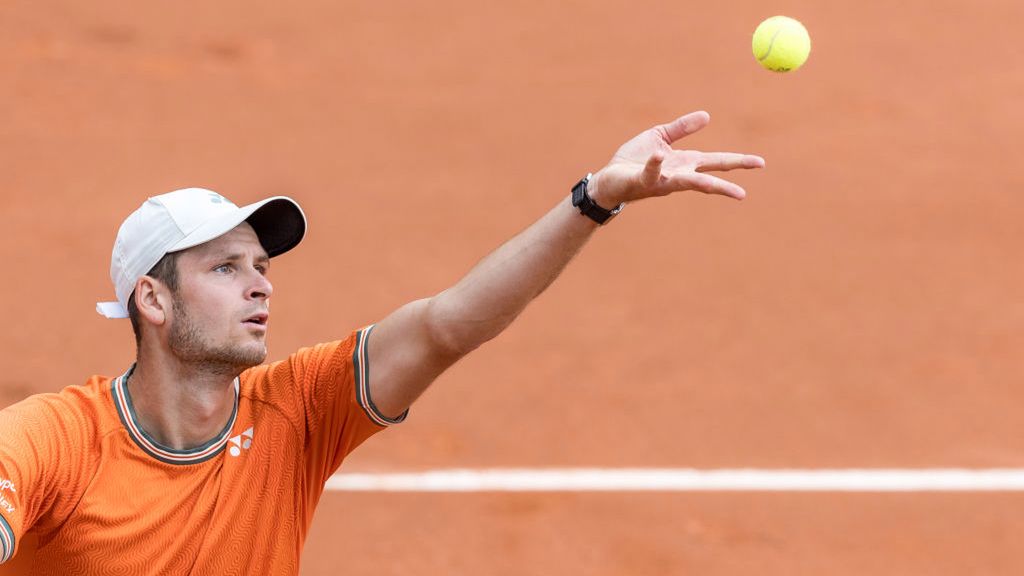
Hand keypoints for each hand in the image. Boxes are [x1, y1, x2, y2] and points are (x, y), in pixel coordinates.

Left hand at [589, 111, 764, 205]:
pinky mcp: (643, 181)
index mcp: (686, 163)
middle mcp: (678, 176)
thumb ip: (682, 128)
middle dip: (726, 185)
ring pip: (685, 184)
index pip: (717, 161)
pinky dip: (656, 163)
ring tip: (718, 188)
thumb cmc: (634, 160)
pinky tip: (659, 154)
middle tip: (743, 193)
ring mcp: (662, 181)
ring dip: (702, 185)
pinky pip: (652, 173)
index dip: (738, 161)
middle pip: (708, 178)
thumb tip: (707, 116)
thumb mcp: (660, 137)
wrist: (609, 177)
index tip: (760, 163)